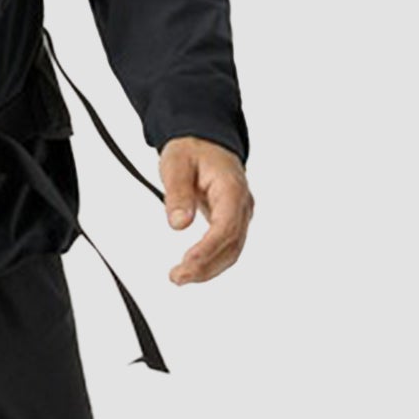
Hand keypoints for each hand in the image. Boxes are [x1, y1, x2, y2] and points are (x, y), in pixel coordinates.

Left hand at [158, 139, 253, 284]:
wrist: (205, 141)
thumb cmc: (192, 149)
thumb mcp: (176, 164)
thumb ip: (178, 193)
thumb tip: (179, 224)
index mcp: (231, 188)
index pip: (226, 226)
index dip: (208, 249)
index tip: (187, 263)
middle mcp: (241, 204)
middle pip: (231, 244)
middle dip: (206, 266)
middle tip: (177, 277)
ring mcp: (240, 214)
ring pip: (232, 250)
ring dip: (209, 268)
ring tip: (181, 277)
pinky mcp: (233, 221)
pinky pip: (228, 246)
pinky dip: (212, 261)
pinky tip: (194, 269)